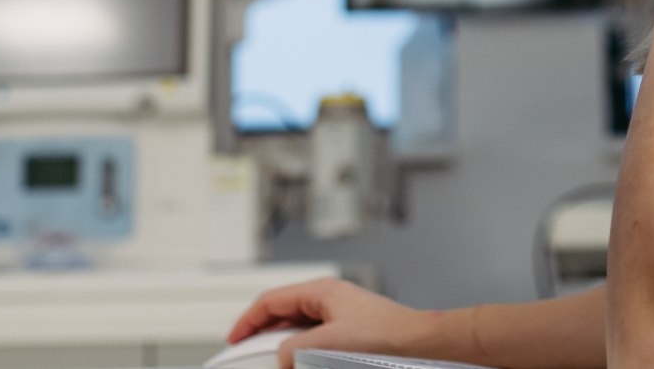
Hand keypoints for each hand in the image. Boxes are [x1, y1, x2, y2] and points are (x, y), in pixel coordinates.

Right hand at [228, 278, 445, 368]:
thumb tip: (281, 358)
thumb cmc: (384, 335)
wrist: (418, 343)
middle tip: (248, 353)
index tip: (234, 340)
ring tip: (273, 361)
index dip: (247, 321)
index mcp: (320, 291)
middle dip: (263, 333)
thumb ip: (295, 349)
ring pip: (298, 326)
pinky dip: (300, 349)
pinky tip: (299, 362)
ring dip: (282, 343)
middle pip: (283, 312)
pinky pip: (314, 337)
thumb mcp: (327, 344)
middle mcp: (329, 298)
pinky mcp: (349, 330)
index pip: (271, 301)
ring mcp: (339, 313)